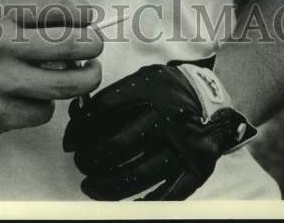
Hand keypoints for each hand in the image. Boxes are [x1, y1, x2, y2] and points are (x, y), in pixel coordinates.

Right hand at [0, 0, 101, 139]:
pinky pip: (43, 111)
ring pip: (63, 83)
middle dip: (93, 45)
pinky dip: (47, 105)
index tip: (91, 18)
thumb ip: (40, 2)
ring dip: (82, 79)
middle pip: (68, 45)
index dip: (83, 12)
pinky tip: (37, 95)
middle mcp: (0, 43)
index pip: (56, 6)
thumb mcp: (0, 14)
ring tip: (84, 73)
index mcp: (1, 12)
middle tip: (95, 46)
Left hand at [62, 61, 256, 199]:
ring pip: (138, 173)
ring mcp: (183, 145)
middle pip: (117, 143)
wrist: (214, 99)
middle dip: (90, 158)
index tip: (69, 141)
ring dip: (107, 184)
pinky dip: (144, 202)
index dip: (80, 127)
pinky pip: (168, 194)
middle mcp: (167, 116)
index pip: (105, 108)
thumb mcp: (145, 78)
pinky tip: (124, 204)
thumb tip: (77, 115)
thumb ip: (115, 94)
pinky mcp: (196, 168)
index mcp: (152, 89)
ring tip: (89, 186)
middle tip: (79, 163)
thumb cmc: (169, 90)